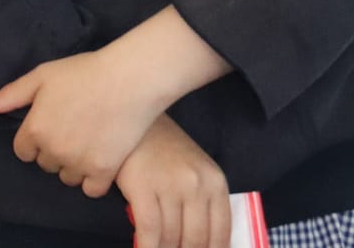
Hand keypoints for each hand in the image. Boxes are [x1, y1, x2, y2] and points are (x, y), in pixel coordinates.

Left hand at [0, 50, 162, 196]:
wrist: (128, 80)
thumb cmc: (83, 73)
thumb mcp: (41, 76)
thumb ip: (11, 95)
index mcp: (35, 129)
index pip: (23, 152)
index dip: (34, 140)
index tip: (49, 127)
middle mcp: (53, 151)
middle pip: (45, 164)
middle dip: (53, 151)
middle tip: (71, 130)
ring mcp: (79, 163)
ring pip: (67, 178)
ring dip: (73, 166)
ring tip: (86, 143)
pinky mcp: (104, 171)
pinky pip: (90, 189)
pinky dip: (93, 179)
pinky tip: (99, 160)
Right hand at [116, 115, 229, 247]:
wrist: (132, 119)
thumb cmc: (162, 148)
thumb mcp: (194, 170)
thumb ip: (203, 203)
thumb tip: (200, 244)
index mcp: (215, 182)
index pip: (221, 234)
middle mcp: (197, 185)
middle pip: (196, 240)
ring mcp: (170, 186)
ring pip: (171, 238)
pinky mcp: (143, 187)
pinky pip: (149, 230)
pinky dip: (147, 247)